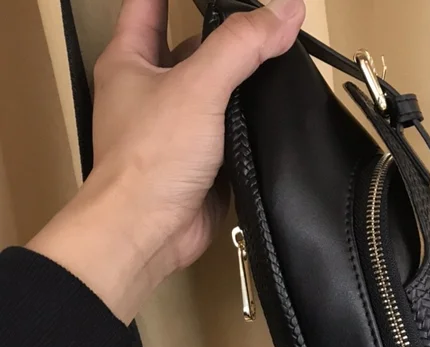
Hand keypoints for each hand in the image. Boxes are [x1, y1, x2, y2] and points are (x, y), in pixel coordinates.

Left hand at [29, 0, 304, 322]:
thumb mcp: (197, 86)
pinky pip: (227, 132)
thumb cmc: (151, 158)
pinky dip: (249, 124)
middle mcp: (150, 92)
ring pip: (213, 92)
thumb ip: (241, 45)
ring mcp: (175, 129)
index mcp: (131, 61)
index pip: (149, 4)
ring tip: (279, 61)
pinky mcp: (199, 162)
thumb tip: (286, 11)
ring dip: (241, 82)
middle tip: (263, 24)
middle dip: (224, 35)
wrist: (150, 230)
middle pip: (189, 47)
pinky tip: (275, 114)